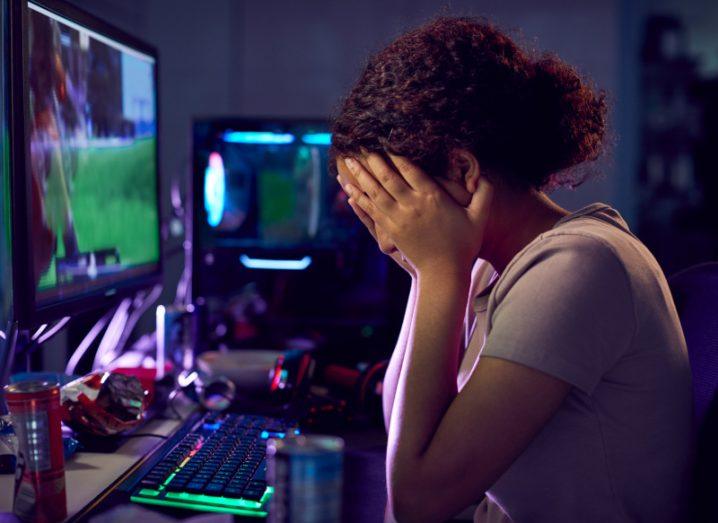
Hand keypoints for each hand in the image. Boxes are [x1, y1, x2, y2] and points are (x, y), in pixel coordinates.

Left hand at [343, 153, 491, 278]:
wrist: (444, 273)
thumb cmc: (464, 244)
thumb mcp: (480, 217)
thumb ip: (484, 192)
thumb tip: (483, 174)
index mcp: (432, 197)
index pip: (410, 168)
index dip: (395, 153)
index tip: (386, 140)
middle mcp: (411, 205)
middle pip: (387, 177)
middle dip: (373, 160)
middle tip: (360, 145)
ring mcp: (398, 218)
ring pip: (374, 192)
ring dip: (360, 176)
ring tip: (347, 161)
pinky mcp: (390, 230)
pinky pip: (370, 210)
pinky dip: (358, 198)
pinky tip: (348, 189)